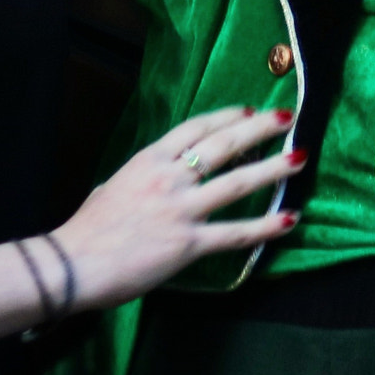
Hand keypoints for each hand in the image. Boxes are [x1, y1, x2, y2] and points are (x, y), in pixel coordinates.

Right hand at [52, 106, 299, 308]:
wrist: (74, 263)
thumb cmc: (87, 229)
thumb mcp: (112, 187)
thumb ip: (138, 179)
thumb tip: (151, 180)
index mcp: (149, 159)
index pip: (196, 128)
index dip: (227, 116)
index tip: (249, 111)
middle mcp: (170, 177)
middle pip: (224, 144)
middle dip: (259, 128)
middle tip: (286, 117)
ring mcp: (182, 209)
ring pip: (238, 182)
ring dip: (273, 168)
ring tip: (300, 158)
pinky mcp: (189, 243)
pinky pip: (236, 233)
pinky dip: (266, 227)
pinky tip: (289, 219)